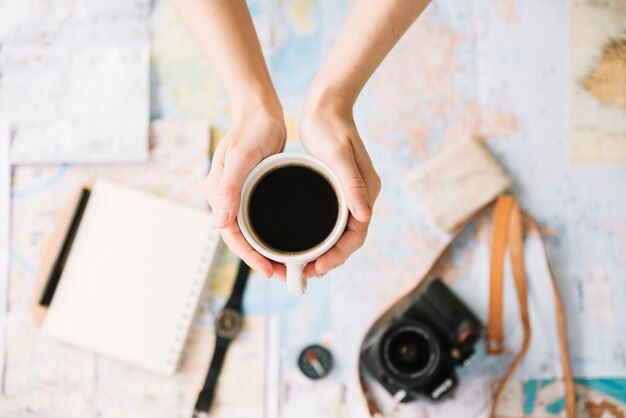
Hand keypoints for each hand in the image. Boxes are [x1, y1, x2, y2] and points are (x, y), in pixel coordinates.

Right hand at [204, 109, 286, 278]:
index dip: (249, 256)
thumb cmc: (251, 130)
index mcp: (218, 193)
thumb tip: (220, 221)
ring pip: (251, 232)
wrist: (260, 112)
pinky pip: (259, 220)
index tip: (268, 270)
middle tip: (284, 275)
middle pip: (241, 238)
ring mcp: (239, 196)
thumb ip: (229, 187)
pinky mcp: (252, 192)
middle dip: (260, 259)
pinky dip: (271, 234)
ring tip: (288, 265)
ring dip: (267, 250)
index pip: (231, 234)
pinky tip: (288, 241)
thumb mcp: (241, 156)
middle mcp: (226, 199)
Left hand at [299, 97, 380, 277]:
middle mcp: (361, 196)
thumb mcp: (339, 155)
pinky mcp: (337, 189)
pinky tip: (307, 243)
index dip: (339, 254)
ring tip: (306, 266)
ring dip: (327, 251)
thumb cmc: (330, 127)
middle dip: (332, 259)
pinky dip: (322, 236)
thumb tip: (364, 216)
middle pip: (350, 238)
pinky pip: (333, 220)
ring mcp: (350, 193)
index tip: (319, 267)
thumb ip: (352, 184)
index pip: (357, 234)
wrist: (326, 106)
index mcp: (367, 191)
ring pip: (341, 232)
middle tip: (308, 273)